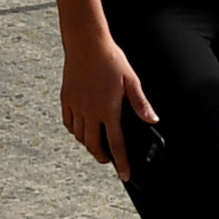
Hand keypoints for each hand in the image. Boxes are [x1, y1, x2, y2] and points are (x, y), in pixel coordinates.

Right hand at [60, 25, 156, 170]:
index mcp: (108, 109)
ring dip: (89, 144)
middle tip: (109, 160)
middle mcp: (90, 111)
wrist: (86, 43)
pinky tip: (82, 128)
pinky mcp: (66, 99)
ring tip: (97, 143)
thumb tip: (152, 120)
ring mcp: (76, 106)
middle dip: (102, 157)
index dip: (122, 162)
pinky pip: (69, 123)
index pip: (117, 144)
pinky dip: (76, 131)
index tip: (126, 175)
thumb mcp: (131, 81)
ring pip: (80, 137)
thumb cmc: (110, 60)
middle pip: (93, 146)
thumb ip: (141, 104)